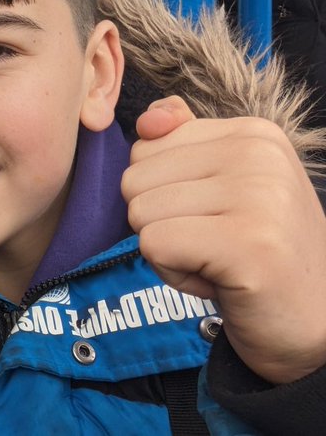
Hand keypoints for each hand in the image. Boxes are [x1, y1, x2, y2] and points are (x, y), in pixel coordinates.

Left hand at [122, 96, 325, 383]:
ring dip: (168, 251)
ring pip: (140, 212)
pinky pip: (154, 245)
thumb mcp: (223, 187)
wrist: (316, 325)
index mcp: (254, 133)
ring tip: (219, 261)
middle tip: (215, 245)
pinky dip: (172, 273)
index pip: (145, 146)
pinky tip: (218, 281)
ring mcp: (259, 197)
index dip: (164, 193)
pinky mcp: (248, 243)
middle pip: (135, 178)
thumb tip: (149, 119)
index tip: (216, 218)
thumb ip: (183, 143)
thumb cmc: (256, 253)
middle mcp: (260, 155)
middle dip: (160, 222)